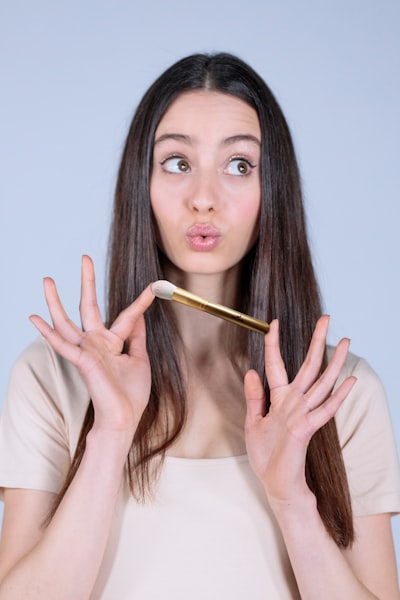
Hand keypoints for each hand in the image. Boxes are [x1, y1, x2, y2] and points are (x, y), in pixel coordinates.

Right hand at [30, 255, 154, 436]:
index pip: (126, 315)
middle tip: (84, 258)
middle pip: (88, 306)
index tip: (153, 287)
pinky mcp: (81, 360)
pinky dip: (46, 331)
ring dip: (56, 301)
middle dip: (87, 282)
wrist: (124, 417)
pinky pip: (61, 343)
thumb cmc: (131, 393)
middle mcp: (97, 342)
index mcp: (113, 342)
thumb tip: (139, 317)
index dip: (140, 302)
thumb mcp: (140, 359)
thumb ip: (137, 337)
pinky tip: (34, 317)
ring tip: (48, 280)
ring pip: (66, 320)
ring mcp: (87, 350)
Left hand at [244, 316, 355, 506]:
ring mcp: (303, 413)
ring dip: (334, 362)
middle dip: (316, 341)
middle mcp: (294, 402)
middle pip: (307, 365)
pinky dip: (337, 395)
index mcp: (279, 398)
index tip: (273, 323)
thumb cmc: (266, 454)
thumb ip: (254, 396)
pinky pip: (325, 409)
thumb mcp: (253, 421)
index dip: (274, 343)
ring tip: (346, 341)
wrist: (275, 482)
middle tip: (326, 318)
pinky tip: (349, 380)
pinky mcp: (307, 428)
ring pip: (321, 382)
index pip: (276, 364)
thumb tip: (251, 371)